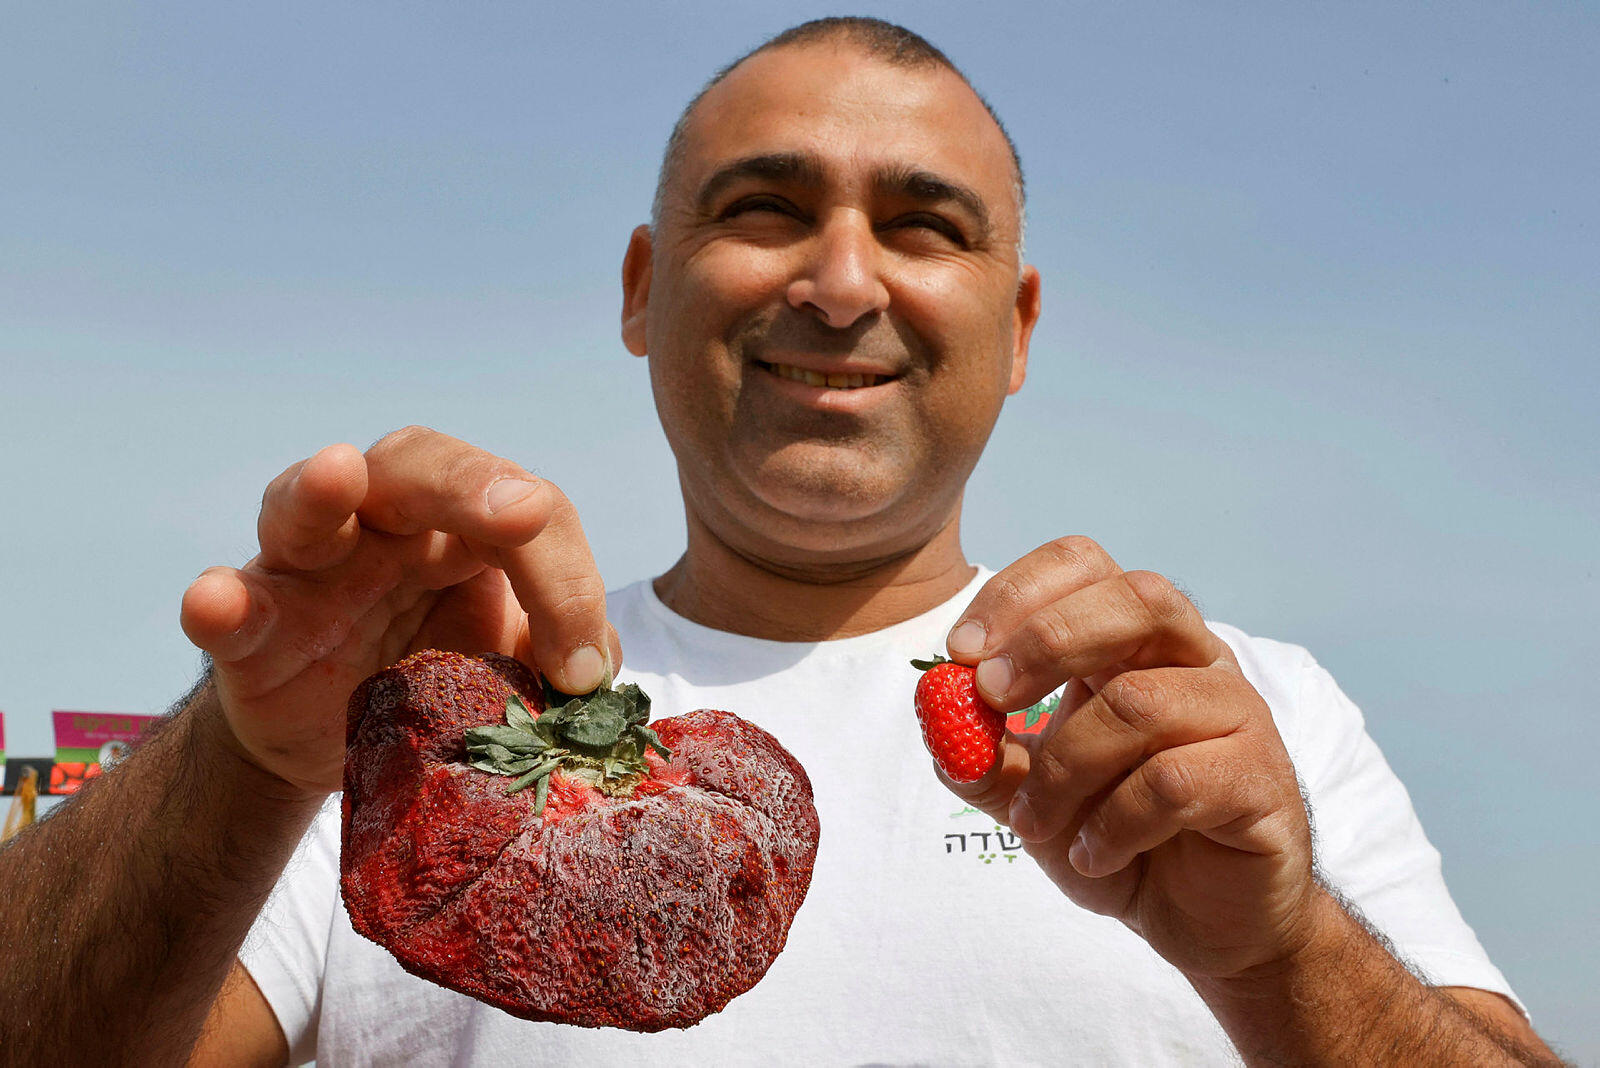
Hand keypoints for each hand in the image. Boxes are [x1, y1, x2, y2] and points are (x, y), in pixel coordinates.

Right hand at [179, 427, 619, 796]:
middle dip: (473, 483)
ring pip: (306, 506)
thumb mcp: (514, 665)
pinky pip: (235, 606)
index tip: (582, 675)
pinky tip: (214, 601)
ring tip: (336, 472)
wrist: (342, 747)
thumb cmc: (438, 680)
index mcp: (466, 526)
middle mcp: (385, 524)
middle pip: (421, 465)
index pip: (530, 515)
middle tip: (523, 513)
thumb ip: (563, 651)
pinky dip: (220, 602)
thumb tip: (595, 671)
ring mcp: (309, 570)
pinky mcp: (252, 633)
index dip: (567, 583)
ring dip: (320, 490)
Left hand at [942, 537, 1315, 981]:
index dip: (1019, 593)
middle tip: (990, 698)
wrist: (1203, 924)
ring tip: (1034, 824)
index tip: (961, 651)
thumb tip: (936, 709)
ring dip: (1063, 768)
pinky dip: (1113, 823)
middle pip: (1136, 600)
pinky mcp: (1260, 779)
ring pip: (1141, 702)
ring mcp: (1238, 714)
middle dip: (1047, 641)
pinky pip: (1174, 781)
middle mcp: (1195, 661)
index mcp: (1136, 643)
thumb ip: (981, 756)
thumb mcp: (1029, 798)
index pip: (1086, 565)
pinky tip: (1094, 856)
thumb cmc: (1119, 840)